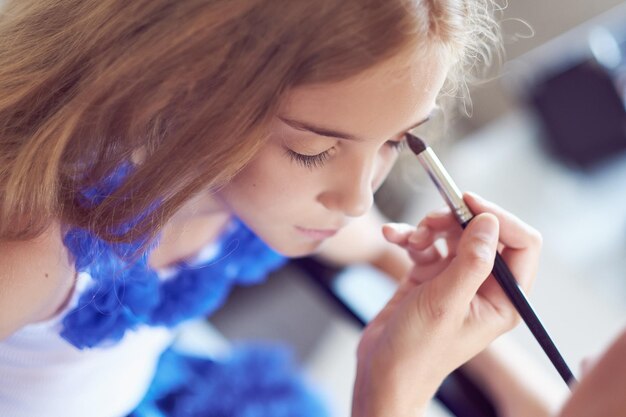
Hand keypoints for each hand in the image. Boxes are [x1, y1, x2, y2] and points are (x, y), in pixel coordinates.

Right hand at [351, 193, 541, 416]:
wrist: (382, 370)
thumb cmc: (417, 350)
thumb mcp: (445, 303)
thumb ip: (471, 261)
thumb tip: (490, 221)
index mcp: (504, 298)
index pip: (521, 243)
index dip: (498, 217)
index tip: (468, 202)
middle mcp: (484, 285)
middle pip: (483, 232)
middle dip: (454, 221)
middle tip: (430, 221)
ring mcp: (455, 279)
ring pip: (452, 233)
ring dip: (427, 228)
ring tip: (408, 238)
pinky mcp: (430, 276)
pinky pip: (426, 243)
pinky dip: (408, 236)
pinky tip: (392, 237)